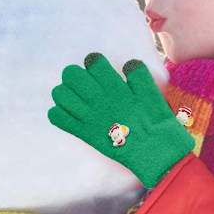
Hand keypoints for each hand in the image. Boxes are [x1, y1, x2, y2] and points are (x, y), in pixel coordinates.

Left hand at [48, 53, 194, 187]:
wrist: (155, 152)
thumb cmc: (155, 121)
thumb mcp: (152, 92)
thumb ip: (138, 75)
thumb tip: (128, 63)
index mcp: (115, 87)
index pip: (93, 62)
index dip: (94, 61)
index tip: (98, 67)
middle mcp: (98, 100)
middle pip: (71, 74)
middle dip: (75, 74)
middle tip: (84, 82)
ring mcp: (89, 117)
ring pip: (60, 93)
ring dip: (65, 91)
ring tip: (75, 97)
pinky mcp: (84, 133)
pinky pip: (57, 118)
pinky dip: (59, 113)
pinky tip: (70, 113)